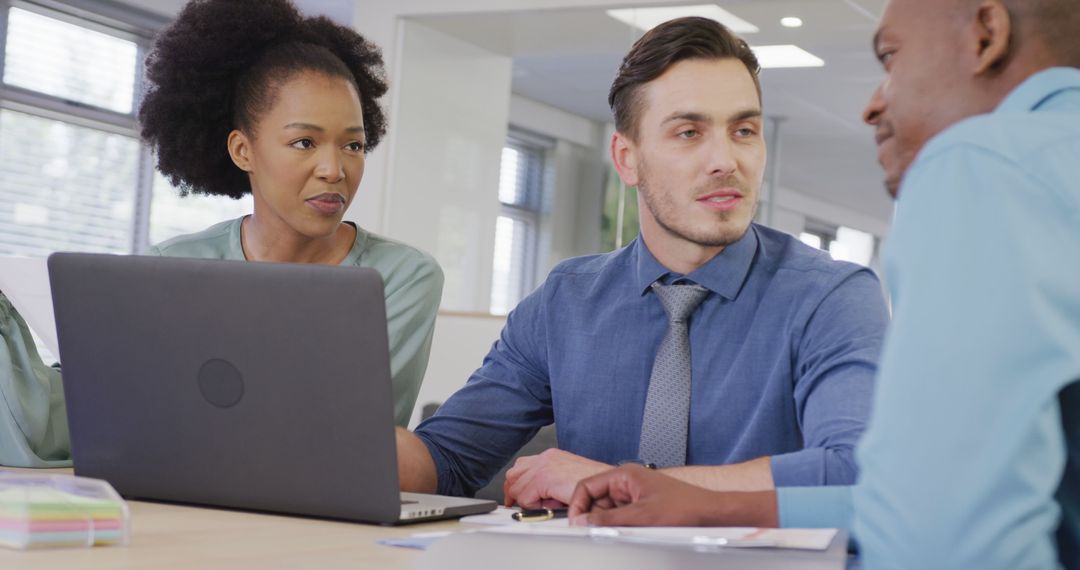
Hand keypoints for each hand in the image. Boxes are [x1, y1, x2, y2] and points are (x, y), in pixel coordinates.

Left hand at [503, 448, 609, 507]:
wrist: (607, 489)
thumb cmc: (595, 488)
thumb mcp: (566, 482)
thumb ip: (548, 485)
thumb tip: (534, 499)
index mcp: (551, 456)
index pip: (521, 467)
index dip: (516, 484)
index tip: (516, 496)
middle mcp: (546, 458)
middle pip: (513, 473)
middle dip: (513, 491)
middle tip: (518, 504)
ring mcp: (544, 466)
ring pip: (516, 486)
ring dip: (525, 499)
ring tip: (540, 506)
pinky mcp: (544, 478)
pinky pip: (525, 497)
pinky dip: (532, 506)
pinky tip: (548, 506)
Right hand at [567, 465, 778, 526]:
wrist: (710, 514)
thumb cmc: (685, 507)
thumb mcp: (641, 516)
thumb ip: (608, 520)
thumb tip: (583, 522)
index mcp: (624, 475)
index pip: (586, 486)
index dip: (577, 506)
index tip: (576, 524)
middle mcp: (627, 483)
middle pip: (595, 501)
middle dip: (594, 518)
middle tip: (597, 534)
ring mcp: (634, 495)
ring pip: (607, 512)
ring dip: (609, 524)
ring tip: (625, 531)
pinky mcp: (641, 507)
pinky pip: (621, 517)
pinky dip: (620, 527)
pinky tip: (632, 532)